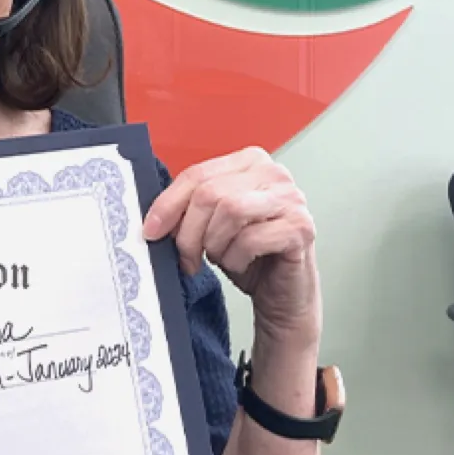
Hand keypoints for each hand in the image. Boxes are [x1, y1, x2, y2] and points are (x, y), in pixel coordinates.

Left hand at [142, 147, 319, 349]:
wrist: (282, 292)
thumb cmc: (248, 255)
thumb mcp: (211, 225)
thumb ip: (189, 209)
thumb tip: (154, 219)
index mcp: (248, 162)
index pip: (197, 174)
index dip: (168, 204)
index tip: (152, 230)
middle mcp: (273, 174)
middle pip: (210, 193)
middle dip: (189, 232)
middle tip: (187, 258)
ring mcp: (291, 199)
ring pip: (230, 210)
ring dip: (214, 244)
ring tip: (219, 257)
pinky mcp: (301, 228)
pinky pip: (251, 239)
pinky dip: (235, 258)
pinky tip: (241, 264)